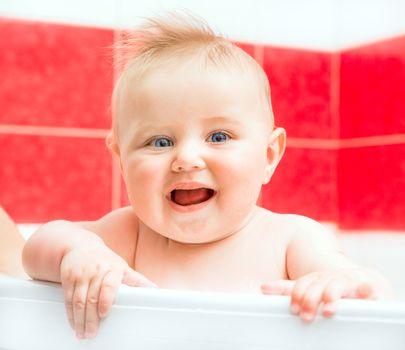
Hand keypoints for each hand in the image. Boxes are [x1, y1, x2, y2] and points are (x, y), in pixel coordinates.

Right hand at [60, 246, 156, 338]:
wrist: (81, 246)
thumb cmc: (106, 260)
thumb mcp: (123, 267)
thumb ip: (137, 280)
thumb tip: (155, 290)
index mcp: (113, 269)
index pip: (109, 285)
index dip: (105, 299)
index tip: (104, 313)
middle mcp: (96, 271)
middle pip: (92, 297)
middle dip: (91, 318)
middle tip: (92, 333)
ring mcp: (82, 274)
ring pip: (79, 300)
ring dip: (80, 319)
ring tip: (83, 333)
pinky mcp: (69, 277)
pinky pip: (68, 298)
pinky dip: (71, 313)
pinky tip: (74, 323)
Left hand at [261, 268, 390, 321]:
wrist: (363, 279)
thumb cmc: (330, 286)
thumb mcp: (309, 287)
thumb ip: (288, 288)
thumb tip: (262, 287)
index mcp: (315, 279)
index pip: (302, 284)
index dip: (297, 295)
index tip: (293, 309)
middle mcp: (329, 278)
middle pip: (317, 287)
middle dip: (311, 300)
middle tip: (306, 316)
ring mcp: (347, 281)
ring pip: (337, 287)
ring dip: (331, 296)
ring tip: (328, 310)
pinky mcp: (365, 287)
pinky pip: (366, 288)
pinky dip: (366, 290)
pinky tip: (365, 292)